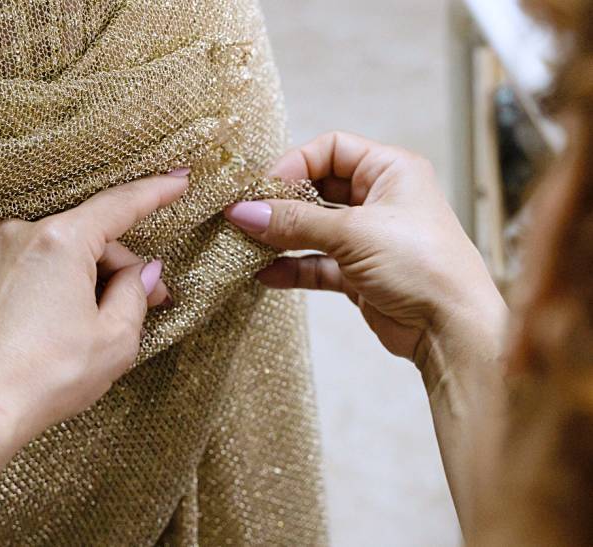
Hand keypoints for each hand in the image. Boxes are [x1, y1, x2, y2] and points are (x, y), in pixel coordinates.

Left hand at [0, 173, 188, 454]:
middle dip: (124, 266)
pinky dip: (57, 281)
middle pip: (92, 235)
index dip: (156, 191)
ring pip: (63, 250)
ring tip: (101, 323)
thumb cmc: (45, 378)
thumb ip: (137, 294)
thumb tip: (144, 271)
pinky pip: (34, 263)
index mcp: (60, 240)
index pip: (120, 204)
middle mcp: (21, 232)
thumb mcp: (114, 340)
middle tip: (152, 302)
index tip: (181, 179)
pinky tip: (64, 320)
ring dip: (89, 277)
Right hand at [224, 132, 503, 362]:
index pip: (331, 150)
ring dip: (282, 237)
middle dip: (282, 202)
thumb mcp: (353, 234)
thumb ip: (295, 221)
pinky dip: (292, 267)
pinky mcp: (359, 274)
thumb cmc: (420, 264)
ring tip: (247, 244)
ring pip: (313, 229)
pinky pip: (316, 264)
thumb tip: (243, 212)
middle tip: (246, 215)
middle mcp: (380, 199)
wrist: (451, 329)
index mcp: (390, 170)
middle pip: (318, 188)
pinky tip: (265, 274)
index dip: (295, 164)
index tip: (263, 189)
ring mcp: (368, 239)